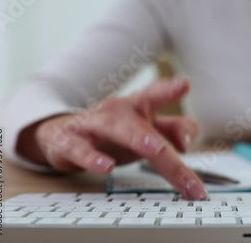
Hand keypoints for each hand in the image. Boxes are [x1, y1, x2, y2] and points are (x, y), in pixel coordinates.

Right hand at [17, 77, 206, 199]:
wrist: (65, 136)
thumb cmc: (115, 132)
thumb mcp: (148, 129)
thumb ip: (174, 130)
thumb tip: (186, 143)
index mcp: (137, 106)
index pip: (154, 94)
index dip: (169, 89)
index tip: (184, 84)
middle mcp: (116, 111)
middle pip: (139, 120)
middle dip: (157, 132)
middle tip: (175, 146)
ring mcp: (91, 125)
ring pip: (112, 128)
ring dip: (134, 137)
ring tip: (153, 148)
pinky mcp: (68, 142)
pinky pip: (79, 149)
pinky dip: (91, 158)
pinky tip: (106, 167)